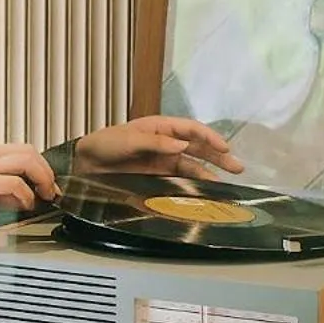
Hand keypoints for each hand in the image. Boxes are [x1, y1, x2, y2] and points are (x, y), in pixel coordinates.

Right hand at [0, 139, 59, 228]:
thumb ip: (5, 188)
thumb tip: (28, 195)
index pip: (21, 149)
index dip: (40, 165)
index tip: (48, 183)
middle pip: (27, 151)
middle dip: (45, 170)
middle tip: (51, 189)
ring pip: (25, 161)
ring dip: (41, 178)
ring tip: (44, 195)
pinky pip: (14, 183)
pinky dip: (25, 195)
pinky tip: (26, 205)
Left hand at [72, 115, 243, 178]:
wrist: (84, 164)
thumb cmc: (104, 144)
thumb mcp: (128, 139)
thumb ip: (155, 142)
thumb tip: (182, 146)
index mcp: (161, 128)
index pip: (191, 130)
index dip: (210, 137)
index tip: (225, 147)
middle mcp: (166, 144)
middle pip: (198, 149)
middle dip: (219, 157)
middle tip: (238, 168)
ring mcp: (162, 162)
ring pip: (192, 167)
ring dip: (209, 175)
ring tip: (225, 186)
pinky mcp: (156, 178)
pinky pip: (179, 181)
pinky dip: (192, 186)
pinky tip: (203, 194)